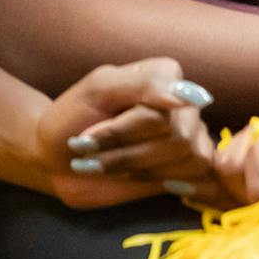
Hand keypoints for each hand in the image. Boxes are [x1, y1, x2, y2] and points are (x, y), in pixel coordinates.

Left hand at [38, 57, 218, 208]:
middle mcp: (184, 105)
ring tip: (104, 165)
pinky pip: (200, 180)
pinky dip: (165, 182)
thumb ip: (145, 84)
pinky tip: (134, 178)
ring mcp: (187, 138)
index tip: (87, 137)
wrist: (58, 160)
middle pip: (177, 138)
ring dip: (136, 170)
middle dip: (126, 154)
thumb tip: (189, 98)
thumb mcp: (98, 90)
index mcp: (167, 75)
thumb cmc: (72, 119)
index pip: (162, 112)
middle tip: (90, 154)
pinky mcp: (183, 170)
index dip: (122, 131)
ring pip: (186, 161)